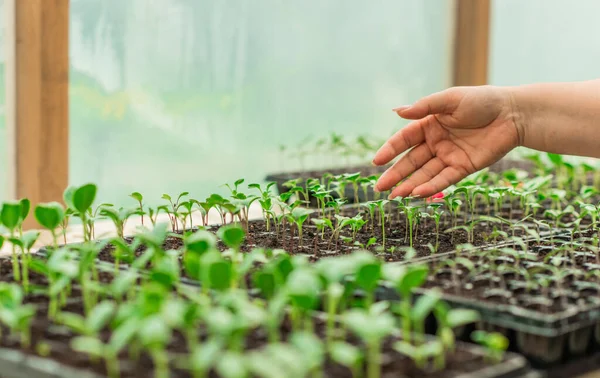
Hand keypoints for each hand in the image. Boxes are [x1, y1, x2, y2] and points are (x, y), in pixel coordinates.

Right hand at [372, 85, 522, 198]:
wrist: (513, 114)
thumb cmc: (482, 100)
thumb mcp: (450, 99)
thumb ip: (424, 106)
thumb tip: (397, 111)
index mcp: (429, 124)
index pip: (404, 139)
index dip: (390, 150)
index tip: (377, 161)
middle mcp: (436, 142)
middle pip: (411, 161)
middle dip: (395, 174)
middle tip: (379, 188)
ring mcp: (449, 156)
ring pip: (425, 173)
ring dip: (410, 185)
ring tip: (395, 196)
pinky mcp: (464, 167)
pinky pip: (444, 179)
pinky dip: (431, 187)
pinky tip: (418, 193)